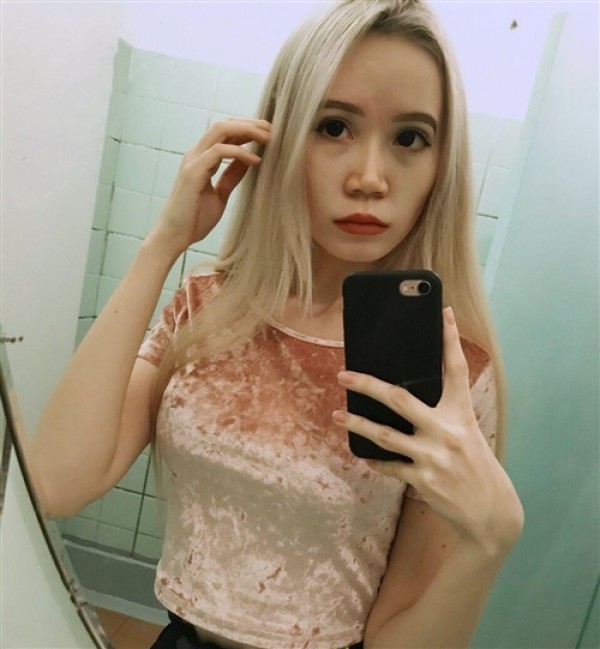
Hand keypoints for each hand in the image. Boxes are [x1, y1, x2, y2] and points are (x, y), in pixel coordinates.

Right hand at [146, 118, 270, 258]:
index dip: (247, 129)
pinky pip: (218, 152)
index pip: (225, 133)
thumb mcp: (220, 194)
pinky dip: (239, 152)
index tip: (269, 134)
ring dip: (247, 131)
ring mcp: (193, 162)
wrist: (173, 237)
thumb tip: (249, 160)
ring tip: (267, 139)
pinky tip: (255, 160)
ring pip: (220, 131)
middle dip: (250, 124)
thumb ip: (231, 176)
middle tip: (272, 130)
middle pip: (224, 125)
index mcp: (201, 159)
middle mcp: (196, 155)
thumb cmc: (194, 219)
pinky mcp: (192, 173)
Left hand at [332, 307, 523, 555]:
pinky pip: (388, 465)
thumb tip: (408, 400)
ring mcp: (432, 456)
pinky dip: (375, 460)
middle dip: (368, 384)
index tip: (444, 313)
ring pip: (384, 434)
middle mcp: (447, 431)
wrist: (492, 515)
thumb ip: (445, 416)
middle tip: (344, 374)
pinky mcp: (422, 479)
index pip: (455, 369)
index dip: (450, 339)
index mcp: (462, 414)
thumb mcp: (469, 434)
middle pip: (400, 398)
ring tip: (337, 414)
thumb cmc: (478, 468)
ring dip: (357, 423)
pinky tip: (364, 454)